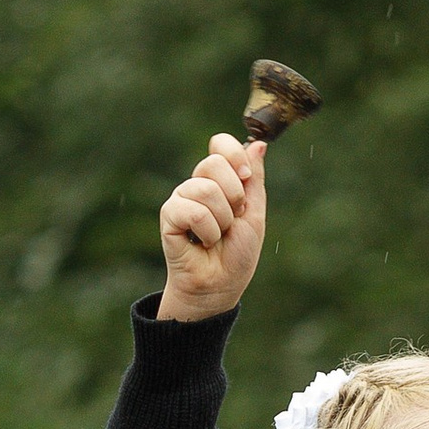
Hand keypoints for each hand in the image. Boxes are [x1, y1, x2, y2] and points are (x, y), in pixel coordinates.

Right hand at [155, 131, 265, 320]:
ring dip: (222, 220)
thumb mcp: (255, 213)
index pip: (220, 144)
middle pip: (213, 162)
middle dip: (233, 196)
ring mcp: (181, 198)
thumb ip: (254, 179)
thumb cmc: (236, 253)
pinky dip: (207, 232)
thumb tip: (259, 143)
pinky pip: (194, 211)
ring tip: (216, 237)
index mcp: (219, 180)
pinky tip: (201, 243)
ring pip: (206, 190)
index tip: (246, 177)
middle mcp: (197, 184)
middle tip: (232, 220)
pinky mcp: (169, 215)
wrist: (220, 285)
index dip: (234, 155)